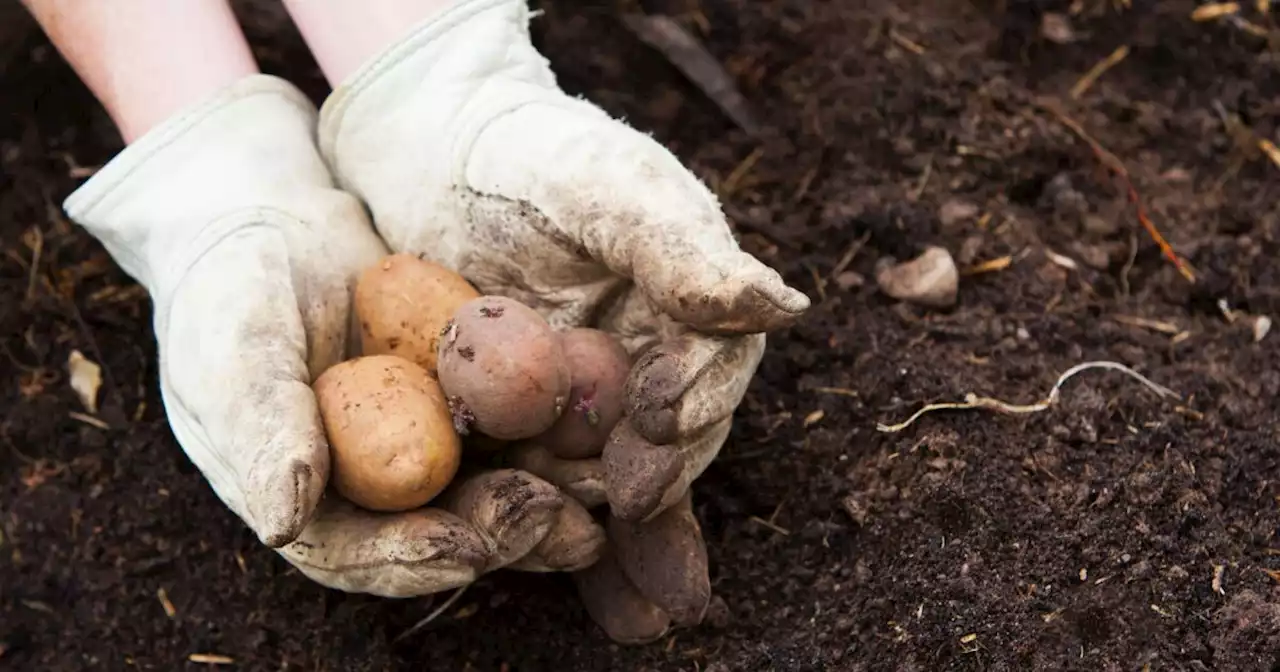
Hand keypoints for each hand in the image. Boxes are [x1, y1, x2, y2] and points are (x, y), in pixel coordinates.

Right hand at [63, 74, 603, 597]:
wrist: (267, 217)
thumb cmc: (229, 287)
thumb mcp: (234, 350)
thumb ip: (262, 428)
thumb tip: (282, 521)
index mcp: (303, 498)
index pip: (357, 553)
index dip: (411, 557)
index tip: (466, 548)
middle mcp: (369, 485)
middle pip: (438, 532)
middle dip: (499, 535)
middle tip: (558, 525)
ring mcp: (420, 443)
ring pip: (488, 487)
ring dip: (544, 500)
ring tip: (596, 502)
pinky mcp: (464, 399)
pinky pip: (514, 425)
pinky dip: (554, 433)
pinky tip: (603, 431)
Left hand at [314, 0, 808, 637]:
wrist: (441, 153)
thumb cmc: (537, 155)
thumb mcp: (610, 186)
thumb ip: (684, 249)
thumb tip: (781, 305)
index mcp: (689, 304)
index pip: (710, 363)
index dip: (695, 396)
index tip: (660, 424)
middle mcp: (656, 360)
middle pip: (676, 439)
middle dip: (663, 483)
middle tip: (634, 507)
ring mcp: (594, 401)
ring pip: (625, 479)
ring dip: (629, 535)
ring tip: (634, 601)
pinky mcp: (533, 429)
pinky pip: (566, 492)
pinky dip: (583, 546)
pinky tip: (603, 604)